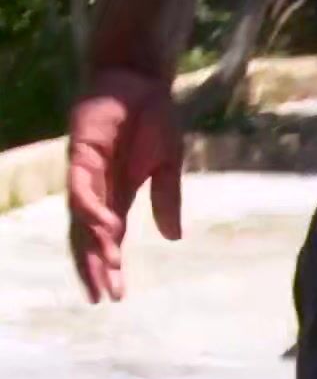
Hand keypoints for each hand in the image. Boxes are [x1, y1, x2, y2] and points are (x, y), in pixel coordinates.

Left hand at [68, 68, 184, 302]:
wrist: (140, 81)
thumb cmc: (152, 118)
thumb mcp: (168, 166)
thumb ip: (167, 201)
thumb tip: (173, 239)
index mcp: (116, 195)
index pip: (107, 239)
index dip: (108, 267)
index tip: (117, 296)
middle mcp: (96, 190)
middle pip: (87, 238)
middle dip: (94, 268)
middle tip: (103, 297)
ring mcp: (85, 174)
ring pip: (82, 220)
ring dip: (93, 246)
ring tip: (109, 269)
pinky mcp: (81, 155)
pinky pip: (83, 189)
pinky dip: (92, 211)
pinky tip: (106, 228)